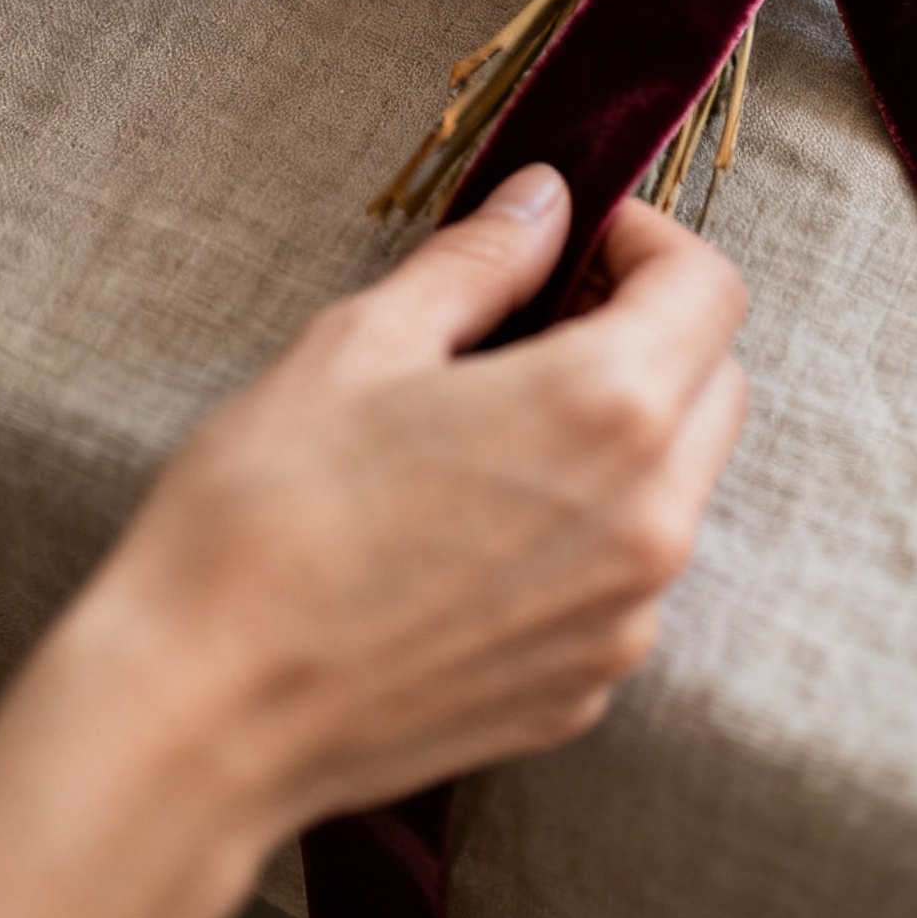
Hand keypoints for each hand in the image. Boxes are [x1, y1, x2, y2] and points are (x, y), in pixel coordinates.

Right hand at [0, 167, 747, 917]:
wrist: (199, 714)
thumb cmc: (265, 514)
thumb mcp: (362, 341)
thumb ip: (481, 260)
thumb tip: (545, 203)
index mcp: (606, 409)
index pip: (709, 289)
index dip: (649, 241)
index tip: (583, 238)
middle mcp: (647, 521)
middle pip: (717, 384)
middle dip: (654, 330)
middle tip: (544, 315)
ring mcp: (623, 620)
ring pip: (680, 487)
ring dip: (629, 433)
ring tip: (500, 422)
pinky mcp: (584, 690)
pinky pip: (626, 579)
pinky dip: (588, 530)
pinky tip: (477, 522)